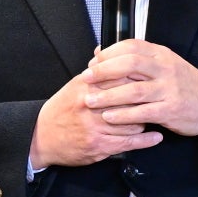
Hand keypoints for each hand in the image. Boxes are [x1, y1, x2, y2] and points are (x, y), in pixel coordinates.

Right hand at [30, 68, 164, 168]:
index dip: (140, 79)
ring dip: (145, 120)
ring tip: (152, 117)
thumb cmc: (61, 111)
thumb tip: (105, 50)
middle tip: (156, 98)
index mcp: (87, 87)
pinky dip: (146, 140)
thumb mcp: (74, 86)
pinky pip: (129, 142)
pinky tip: (156, 136)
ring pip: (133, 121)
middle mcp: (91, 105)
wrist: (41, 138)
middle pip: (130, 99)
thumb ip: (94, 71)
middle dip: (145, 99)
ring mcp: (96, 127)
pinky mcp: (99, 146)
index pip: (121, 77)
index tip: (151, 79)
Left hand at [82, 39, 197, 136]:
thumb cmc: (183, 84)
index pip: (131, 47)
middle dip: (104, 72)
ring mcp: (169, 90)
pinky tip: (109, 116)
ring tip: (90, 100)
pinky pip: (142, 112)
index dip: (109, 54)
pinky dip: (123, 115)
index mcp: (161, 55)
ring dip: (108, 96)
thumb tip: (102, 53)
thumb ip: (137, 59)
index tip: (93, 63)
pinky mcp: (170, 110)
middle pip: (130, 64)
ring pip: (133, 90)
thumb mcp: (164, 64)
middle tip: (86, 79)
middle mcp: (165, 69)